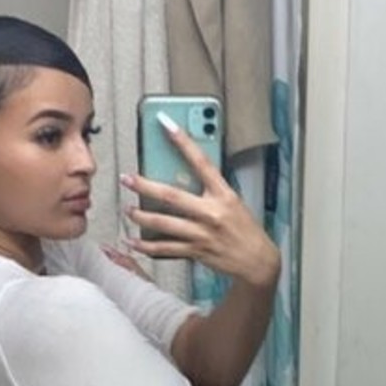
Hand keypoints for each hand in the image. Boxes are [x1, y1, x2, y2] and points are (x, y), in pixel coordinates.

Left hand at [120, 122, 279, 289]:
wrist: (258, 262)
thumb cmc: (245, 230)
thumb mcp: (233, 203)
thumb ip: (211, 190)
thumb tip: (185, 176)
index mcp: (223, 194)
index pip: (201, 162)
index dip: (183, 141)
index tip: (166, 124)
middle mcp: (211, 213)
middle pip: (172, 196)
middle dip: (145, 186)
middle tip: (127, 178)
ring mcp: (202, 234)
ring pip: (163, 223)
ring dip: (141, 216)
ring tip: (128, 210)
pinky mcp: (196, 251)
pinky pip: (165, 249)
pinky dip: (147, 246)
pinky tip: (133, 242)